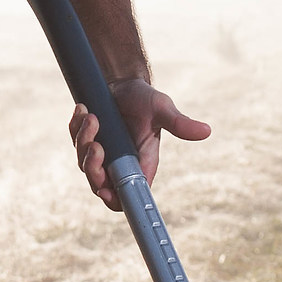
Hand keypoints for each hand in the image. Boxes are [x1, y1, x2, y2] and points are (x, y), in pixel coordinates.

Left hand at [68, 76, 210, 210]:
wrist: (125, 82)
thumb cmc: (146, 99)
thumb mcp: (162, 109)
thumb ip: (180, 123)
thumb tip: (206, 131)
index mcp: (141, 163)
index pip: (127, 194)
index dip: (115, 200)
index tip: (106, 192)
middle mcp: (120, 163)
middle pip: (99, 183)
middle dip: (93, 167)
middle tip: (97, 145)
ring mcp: (102, 153)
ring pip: (84, 162)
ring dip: (84, 141)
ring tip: (92, 116)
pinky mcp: (87, 140)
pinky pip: (75, 142)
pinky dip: (77, 127)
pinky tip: (83, 109)